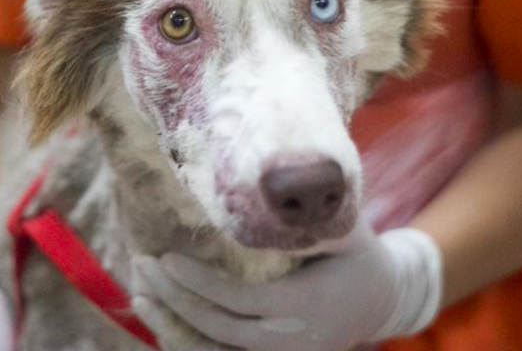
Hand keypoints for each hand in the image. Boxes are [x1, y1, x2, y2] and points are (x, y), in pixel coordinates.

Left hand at [131, 224, 441, 350]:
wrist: (382, 300)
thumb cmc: (357, 254)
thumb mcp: (347, 231)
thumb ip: (315, 218)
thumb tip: (278, 186)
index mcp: (303, 307)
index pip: (237, 301)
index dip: (198, 284)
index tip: (166, 257)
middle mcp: (288, 342)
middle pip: (216, 330)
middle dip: (173, 299)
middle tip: (143, 264)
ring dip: (171, 327)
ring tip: (140, 293)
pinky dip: (186, 342)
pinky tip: (160, 316)